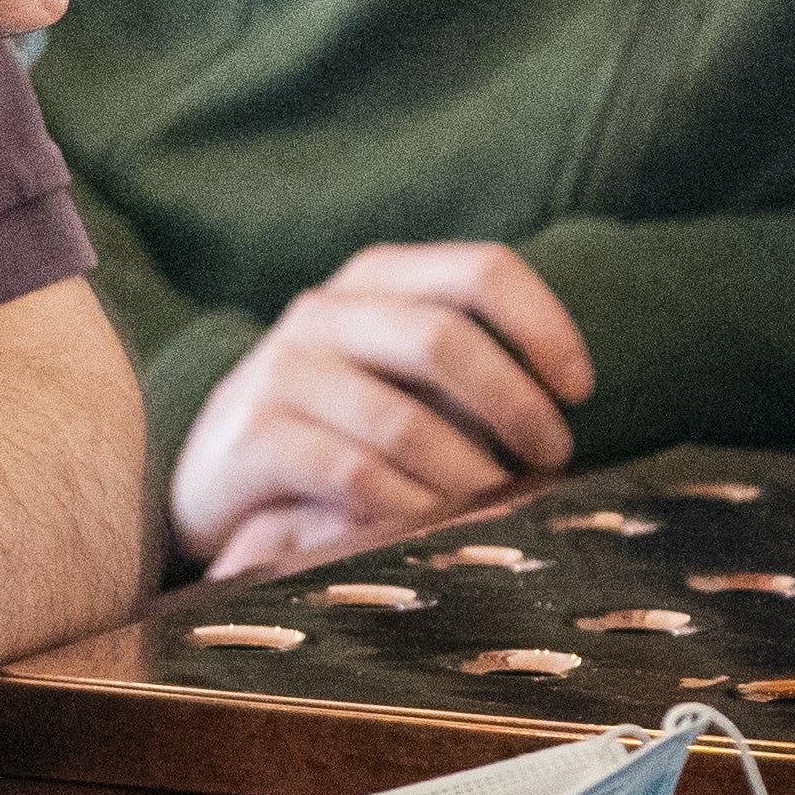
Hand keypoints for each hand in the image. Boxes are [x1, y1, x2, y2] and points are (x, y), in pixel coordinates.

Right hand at [170, 242, 595, 574]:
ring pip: (400, 419)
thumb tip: (568, 410)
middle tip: (550, 458)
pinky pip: (351, 474)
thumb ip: (470, 376)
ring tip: (493, 504)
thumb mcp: (402, 377)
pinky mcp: (253, 435)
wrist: (214, 470)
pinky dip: (405, 505)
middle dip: (513, 405)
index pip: (481, 269)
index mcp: (379, 277)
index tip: (579, 390)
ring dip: (465, 473)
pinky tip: (427, 525)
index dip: (543, 326)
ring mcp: (283, 368)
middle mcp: (327, 309)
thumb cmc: (340, 423)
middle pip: (443, 338)